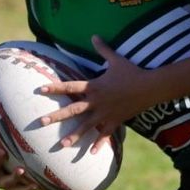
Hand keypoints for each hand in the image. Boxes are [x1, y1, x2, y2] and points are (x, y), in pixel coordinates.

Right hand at [0, 138, 36, 189]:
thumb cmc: (9, 147)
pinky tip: (35, 185)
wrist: (21, 169)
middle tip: (2, 151)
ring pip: (4, 182)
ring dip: (12, 176)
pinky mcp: (15, 188)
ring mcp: (3, 182)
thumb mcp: (3, 137)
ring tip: (21, 169)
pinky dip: (25, 188)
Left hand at [38, 36, 144, 152]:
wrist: (149, 87)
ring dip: (73, 136)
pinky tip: (92, 153)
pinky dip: (99, 144)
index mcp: (94, 86)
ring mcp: (105, 113)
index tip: (40, 90)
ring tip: (61, 144)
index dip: (55, 87)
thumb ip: (103, 49)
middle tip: (40, 123)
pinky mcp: (115, 121)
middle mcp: (96, 101)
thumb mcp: (116, 59)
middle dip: (56, 117)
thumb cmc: (132, 72)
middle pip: (72, 110)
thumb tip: (94, 35)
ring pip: (86, 126)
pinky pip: (105, 134)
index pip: (70, 87)